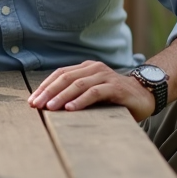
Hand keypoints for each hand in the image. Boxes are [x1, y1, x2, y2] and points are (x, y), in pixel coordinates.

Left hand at [27, 60, 155, 121]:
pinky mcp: (115, 87)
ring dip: (61, 96)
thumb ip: (75, 94)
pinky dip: (80, 100)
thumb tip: (47, 105)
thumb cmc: (114, 98)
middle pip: (65, 78)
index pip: (59, 74)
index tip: (31, 101)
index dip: (44, 87)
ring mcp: (105, 76)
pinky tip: (70, 109)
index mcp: (85, 68)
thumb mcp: (91, 94)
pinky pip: (94, 92)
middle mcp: (94, 69)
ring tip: (49, 108)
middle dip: (48, 92)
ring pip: (77, 84)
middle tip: (35, 105)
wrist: (144, 96)